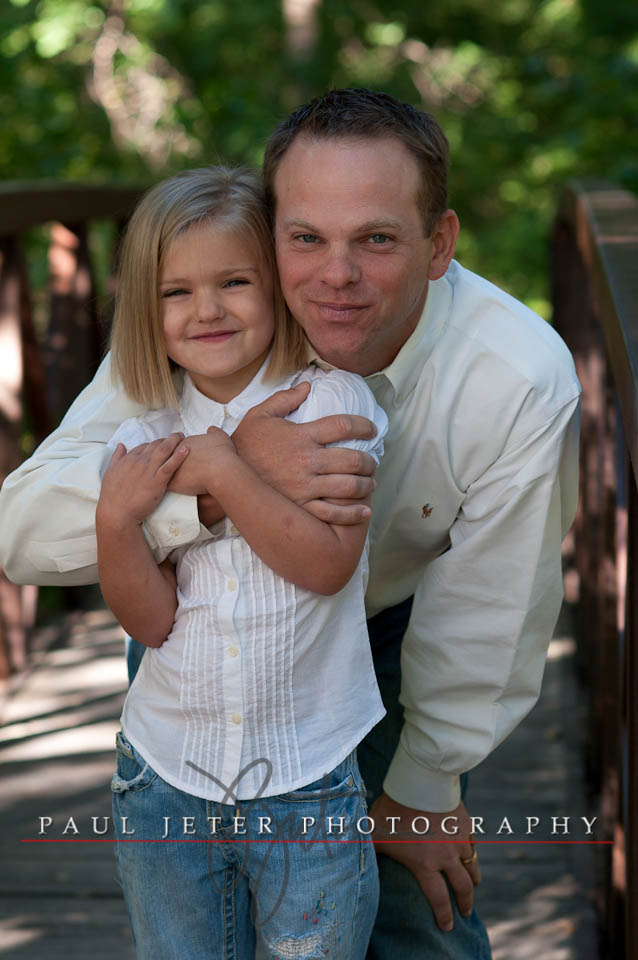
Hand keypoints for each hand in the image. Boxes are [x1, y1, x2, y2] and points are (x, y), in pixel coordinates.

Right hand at [97, 434, 188, 528]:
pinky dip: (179, 456)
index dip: (154, 443)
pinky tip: (187, 449)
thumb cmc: (112, 496)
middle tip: (177, 436)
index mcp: (128, 459)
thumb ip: (116, 457)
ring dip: (175, 441)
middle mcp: (139, 461)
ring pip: (164, 450)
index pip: (144, 445)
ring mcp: (149, 470)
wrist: (117, 513)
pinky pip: (170, 465)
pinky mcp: (157, 481)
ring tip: (183, 436)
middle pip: (156, 444)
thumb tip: (121, 445)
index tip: (162, 443)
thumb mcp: (110, 472)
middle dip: (167, 439)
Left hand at [167, 426, 236, 495]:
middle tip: (173, 467)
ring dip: (163, 473)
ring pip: (160, 470)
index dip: (178, 452)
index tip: (183, 457)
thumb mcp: (220, 437)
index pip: (175, 446)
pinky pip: (162, 484)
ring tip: (168, 478)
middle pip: (165, 457)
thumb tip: (211, 429)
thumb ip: (213, 432)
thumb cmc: (222, 454)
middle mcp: (174, 454)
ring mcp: (170, 468)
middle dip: (167, 461)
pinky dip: (164, 486)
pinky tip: (168, 489)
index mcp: (184, 443)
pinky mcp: (170, 482)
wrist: (221, 471)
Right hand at [232, 382, 377, 523]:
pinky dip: (353, 513)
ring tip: (370, 484)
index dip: (364, 426)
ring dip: (366, 485)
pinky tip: (364, 511)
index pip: (344, 426)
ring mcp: (305, 486)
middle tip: (373, 463)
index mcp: (302, 435)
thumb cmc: (243, 445)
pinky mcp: (300, 506)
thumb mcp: (259, 416)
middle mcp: (307, 460)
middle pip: (353, 459)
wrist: (224, 476)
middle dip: (369, 462)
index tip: (372, 431)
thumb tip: (307, 386)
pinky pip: (333, 512)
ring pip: (348, 486)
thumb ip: (284, 399)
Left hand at [370, 793, 479, 931]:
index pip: (439, 899)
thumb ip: (367, 848)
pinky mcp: (466, 824)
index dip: (444, 916)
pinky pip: (473, 844)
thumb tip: (350, 855)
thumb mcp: (375, 832)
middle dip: (465, 903)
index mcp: (425, 864)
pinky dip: (472, 854)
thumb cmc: (393, 808)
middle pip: (464, 888)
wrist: (420, 782)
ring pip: (472, 867)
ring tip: (472, 886)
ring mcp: (459, 840)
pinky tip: (469, 856)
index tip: (447, 926)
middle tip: (464, 911)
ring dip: (473, 880)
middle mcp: (446, 857)